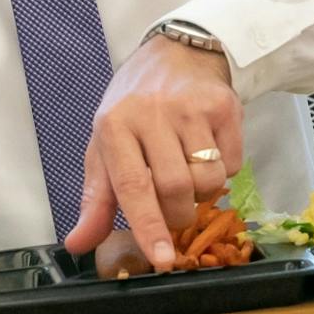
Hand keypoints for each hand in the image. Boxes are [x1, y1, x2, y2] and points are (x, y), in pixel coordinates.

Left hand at [65, 36, 243, 276]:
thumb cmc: (134, 107)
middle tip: (173, 210)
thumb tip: (79, 244)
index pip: (133, 186)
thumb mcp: (106, 146)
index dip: (148, 227)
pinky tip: (209, 153)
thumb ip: (96, 198)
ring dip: (203, 194)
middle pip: (176, 189)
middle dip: (178, 215)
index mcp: (115, 126)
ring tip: (190, 176)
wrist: (177, 54)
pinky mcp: (225, 107)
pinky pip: (234, 165)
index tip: (162, 259)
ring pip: (210, 180)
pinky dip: (224, 172)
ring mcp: (193, 109)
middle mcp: (153, 114)